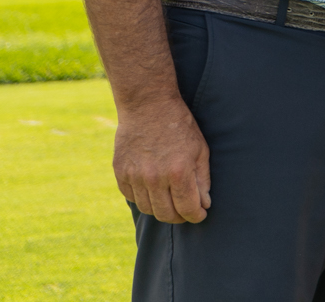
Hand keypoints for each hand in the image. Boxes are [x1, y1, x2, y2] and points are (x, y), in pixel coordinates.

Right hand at [113, 94, 210, 222]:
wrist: (148, 105)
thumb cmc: (179, 125)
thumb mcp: (200, 148)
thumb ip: (202, 179)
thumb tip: (204, 204)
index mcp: (179, 172)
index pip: (188, 208)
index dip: (196, 216)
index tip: (200, 215)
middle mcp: (155, 178)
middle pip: (166, 214)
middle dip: (179, 218)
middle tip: (186, 212)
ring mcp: (135, 176)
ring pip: (148, 209)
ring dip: (161, 210)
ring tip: (170, 202)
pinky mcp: (120, 173)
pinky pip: (132, 197)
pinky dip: (143, 199)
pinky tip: (153, 191)